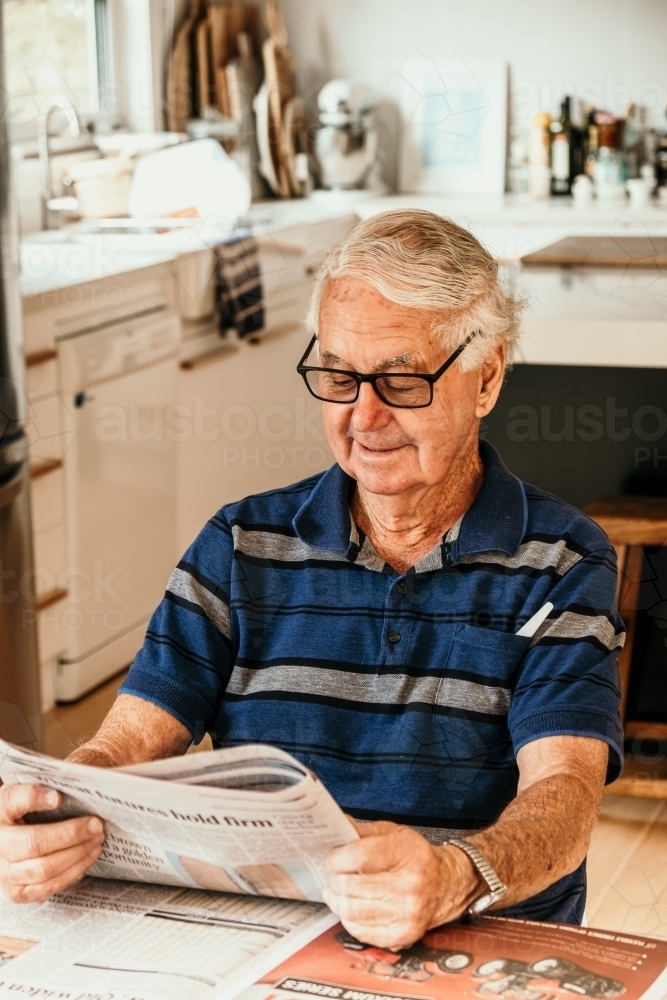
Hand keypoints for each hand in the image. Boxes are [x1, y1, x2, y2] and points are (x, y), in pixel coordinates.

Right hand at [0, 784, 104, 903]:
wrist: (13, 839)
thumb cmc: (27, 812)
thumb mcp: (29, 791)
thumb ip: (42, 789)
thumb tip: (58, 797)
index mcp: (0, 812)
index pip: (13, 802)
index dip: (35, 798)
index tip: (59, 797)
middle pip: (34, 843)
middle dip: (71, 834)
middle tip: (97, 824)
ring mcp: (5, 873)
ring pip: (45, 868)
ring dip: (77, 854)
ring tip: (97, 840)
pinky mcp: (19, 892)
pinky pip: (49, 887)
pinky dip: (73, 871)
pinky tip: (88, 856)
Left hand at [323, 820, 481, 950]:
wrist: (445, 885)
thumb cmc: (415, 857)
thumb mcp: (394, 834)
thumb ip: (363, 831)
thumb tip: (336, 828)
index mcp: (407, 852)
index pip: (359, 857)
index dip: (337, 858)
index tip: (332, 858)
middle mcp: (410, 885)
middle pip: (351, 886)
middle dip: (334, 880)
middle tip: (332, 875)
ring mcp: (407, 914)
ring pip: (352, 911)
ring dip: (337, 901)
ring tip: (336, 891)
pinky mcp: (403, 936)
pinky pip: (361, 932)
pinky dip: (349, 920)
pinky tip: (352, 908)